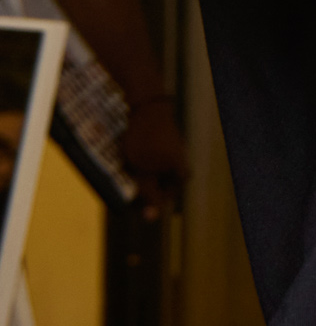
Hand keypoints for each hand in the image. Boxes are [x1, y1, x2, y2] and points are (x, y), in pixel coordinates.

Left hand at [119, 93, 188, 216]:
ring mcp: (173, 152)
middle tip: (126, 189)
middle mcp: (181, 163)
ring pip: (154, 173)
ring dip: (140, 177)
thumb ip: (147, 194)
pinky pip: (152, 161)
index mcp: (181, 173)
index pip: (164, 199)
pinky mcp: (163, 144)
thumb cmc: (145, 141)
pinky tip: (128, 160)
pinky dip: (141, 165)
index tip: (130, 205)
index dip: (146, 204)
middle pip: (160, 187)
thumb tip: (152, 219)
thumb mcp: (142, 172)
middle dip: (143, 190)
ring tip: (125, 172)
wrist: (147, 107)